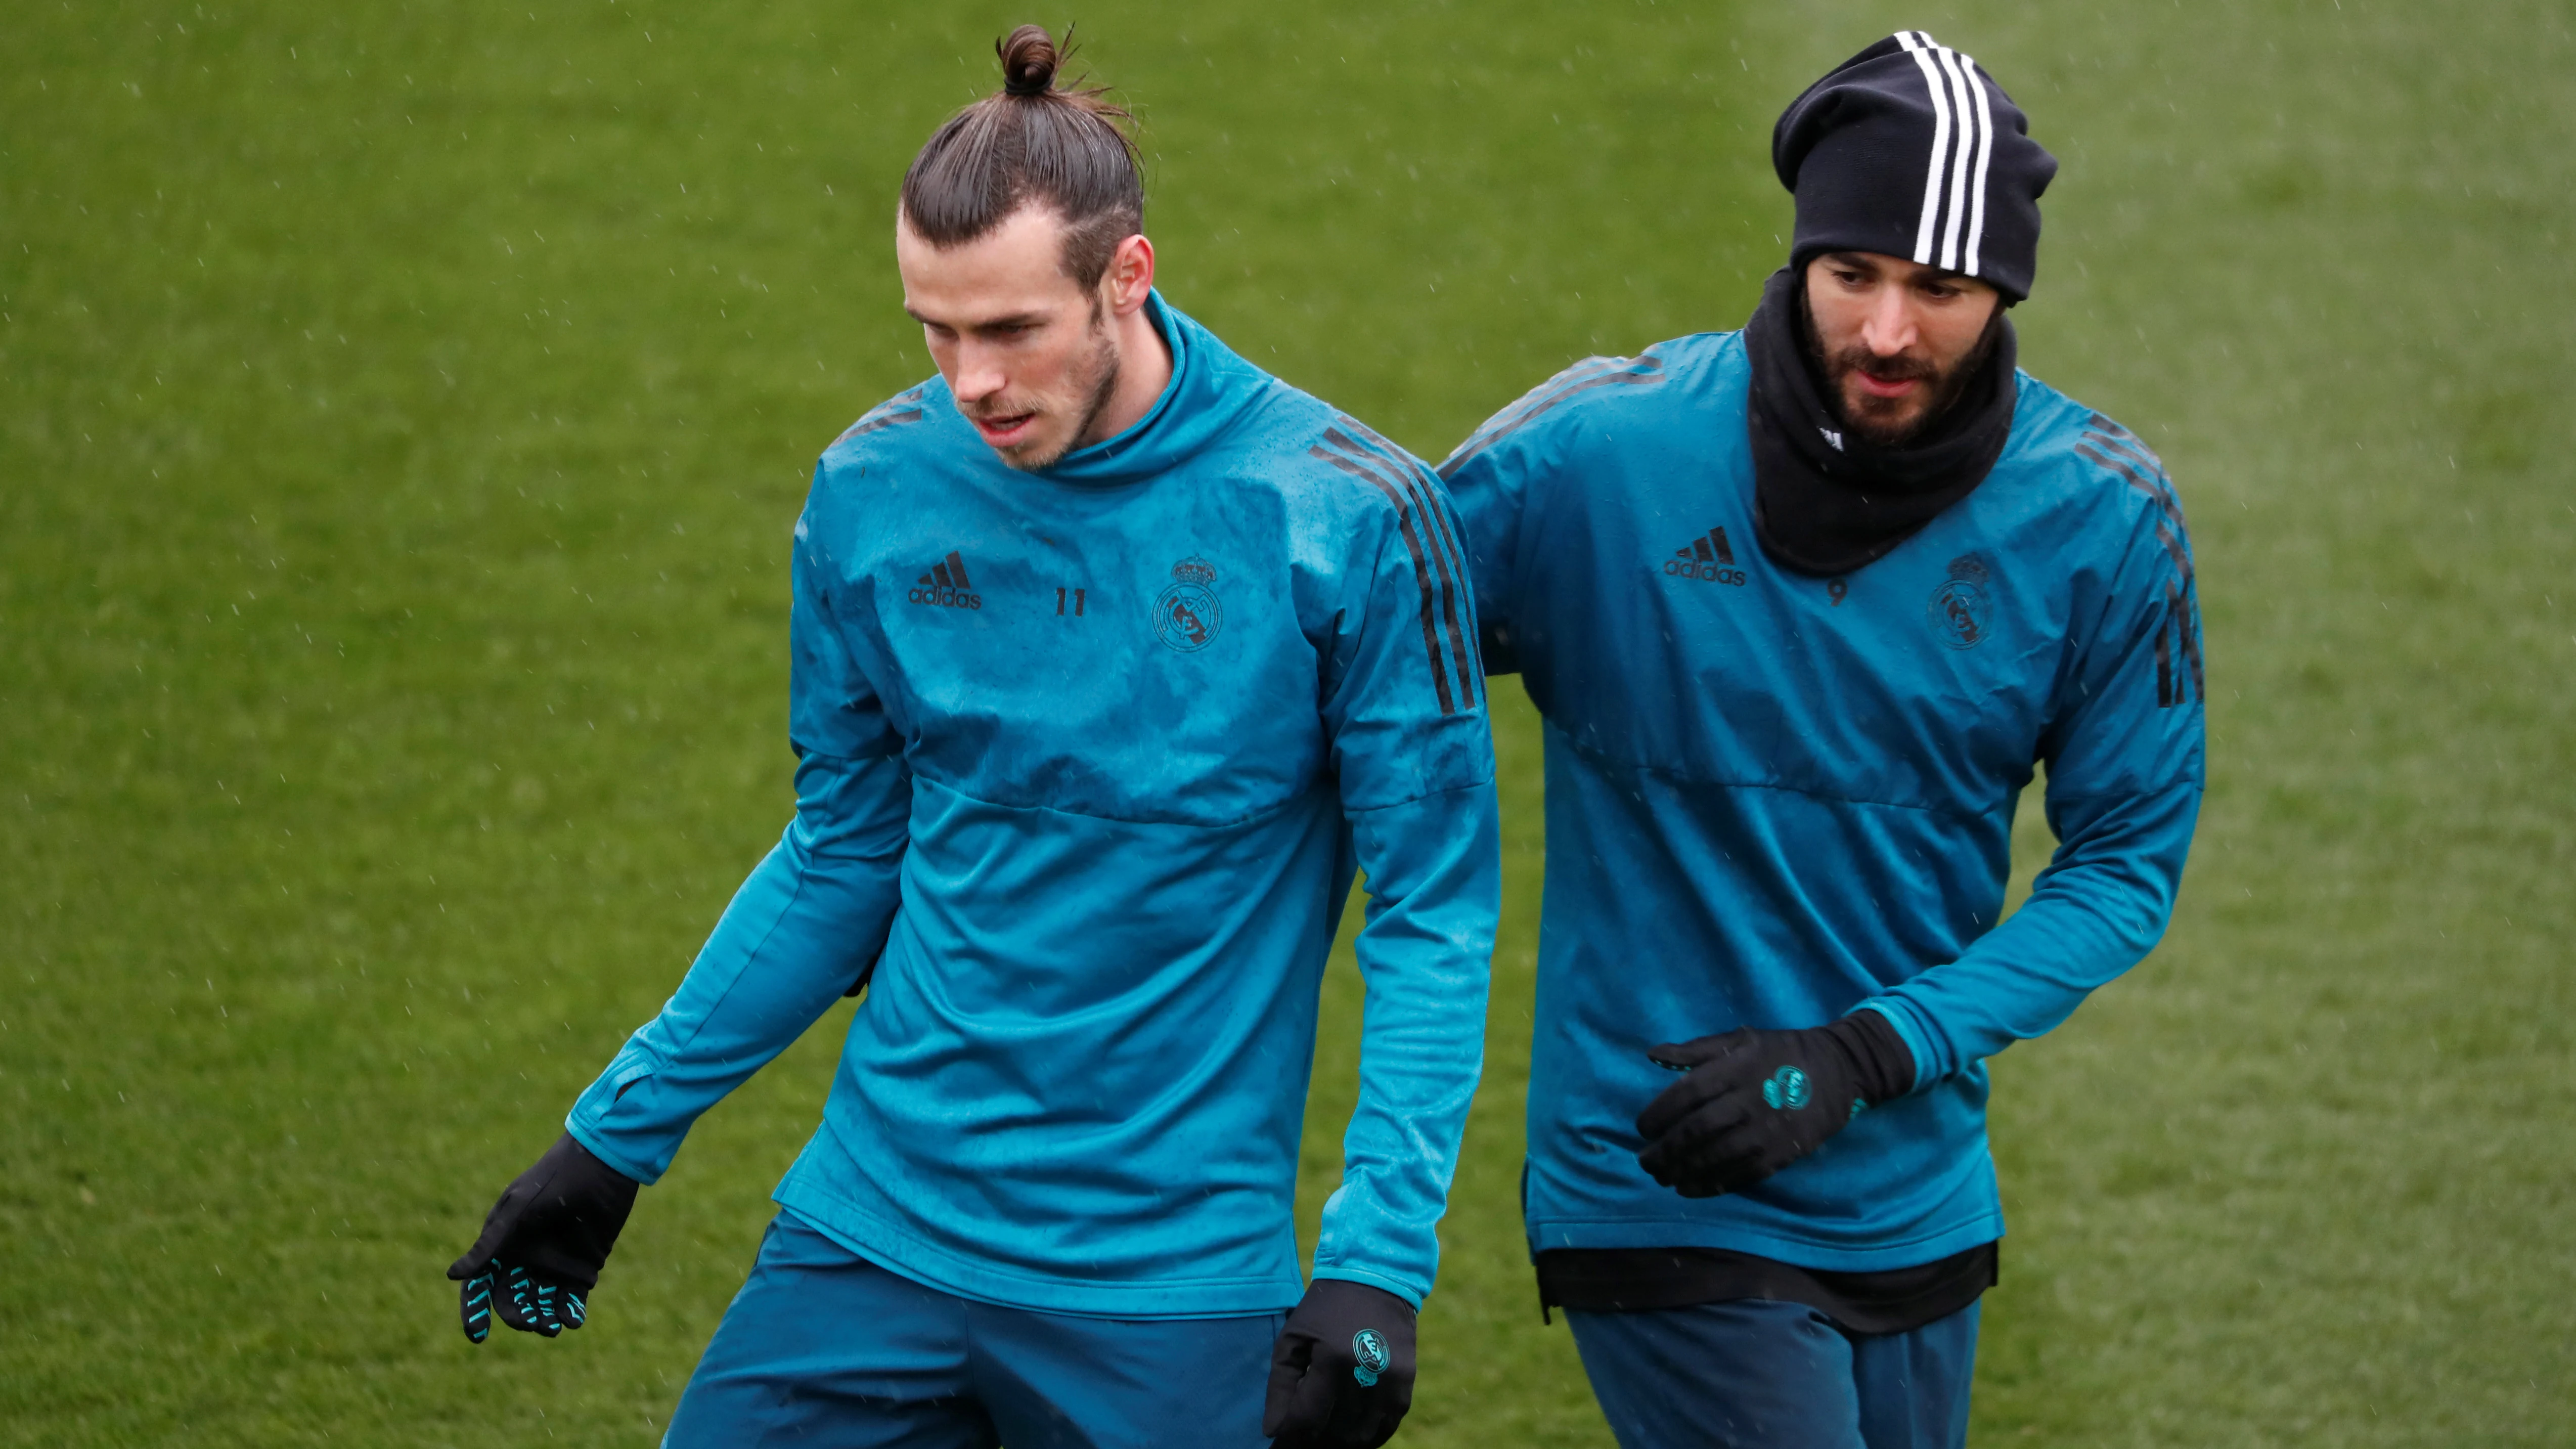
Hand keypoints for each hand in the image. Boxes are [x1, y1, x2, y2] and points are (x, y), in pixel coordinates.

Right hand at [447, 1133, 639, 1342]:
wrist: (602, 1165)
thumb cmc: (554, 1180)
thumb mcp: (519, 1209)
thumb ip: (491, 1243)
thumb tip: (453, 1276)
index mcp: (503, 1245)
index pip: (482, 1285)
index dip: (475, 1310)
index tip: (477, 1334)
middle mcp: (525, 1259)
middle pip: (512, 1300)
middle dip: (518, 1317)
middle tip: (532, 1323)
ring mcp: (554, 1266)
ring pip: (541, 1305)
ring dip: (543, 1320)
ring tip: (552, 1326)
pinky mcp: (583, 1269)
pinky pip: (571, 1300)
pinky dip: (570, 1314)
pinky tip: (573, 1320)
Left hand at [1262, 1278, 1416, 1448]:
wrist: (1376, 1279)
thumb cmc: (1325, 1309)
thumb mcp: (1293, 1338)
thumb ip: (1280, 1386)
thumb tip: (1273, 1431)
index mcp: (1332, 1359)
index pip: (1307, 1419)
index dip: (1289, 1436)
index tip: (1278, 1438)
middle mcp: (1366, 1374)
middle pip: (1334, 1432)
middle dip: (1311, 1440)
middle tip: (1299, 1437)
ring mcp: (1391, 1381)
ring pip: (1360, 1437)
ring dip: (1337, 1441)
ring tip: (1321, 1434)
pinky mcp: (1406, 1384)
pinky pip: (1385, 1427)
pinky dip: (1365, 1437)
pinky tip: (1348, 1432)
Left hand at [1634, 1012, 1913, 1197]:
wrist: (1840, 1071)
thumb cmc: (1781, 1052)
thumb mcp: (1741, 1039)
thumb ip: (1695, 1049)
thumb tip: (1652, 1053)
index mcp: (1736, 1069)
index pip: (1688, 1093)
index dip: (1659, 1113)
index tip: (1641, 1128)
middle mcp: (1749, 1101)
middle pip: (1698, 1131)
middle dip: (1666, 1150)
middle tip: (1645, 1161)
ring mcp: (1767, 1132)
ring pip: (1717, 1157)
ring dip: (1683, 1171)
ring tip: (1662, 1177)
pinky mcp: (1782, 1155)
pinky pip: (1741, 1175)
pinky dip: (1712, 1185)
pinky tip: (1690, 1188)